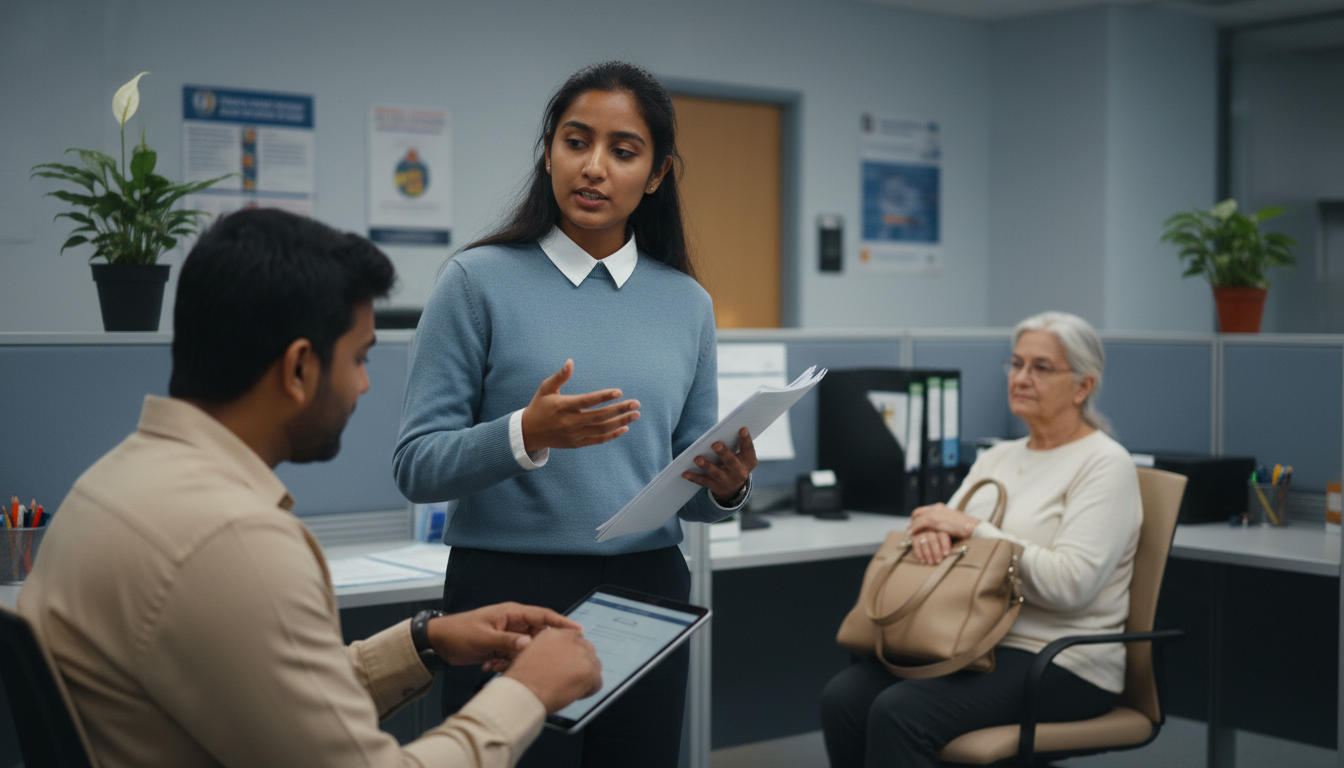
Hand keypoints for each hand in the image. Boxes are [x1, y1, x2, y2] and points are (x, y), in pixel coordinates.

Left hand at [427, 602, 580, 670]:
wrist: (438, 643)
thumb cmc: (459, 632)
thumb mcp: (484, 637)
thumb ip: (507, 641)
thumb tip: (529, 645)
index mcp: (511, 613)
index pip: (543, 616)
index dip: (561, 622)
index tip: (578, 631)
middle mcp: (512, 623)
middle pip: (536, 636)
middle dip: (534, 650)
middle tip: (536, 661)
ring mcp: (507, 636)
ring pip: (524, 650)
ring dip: (514, 660)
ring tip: (497, 663)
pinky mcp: (500, 648)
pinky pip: (513, 657)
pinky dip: (504, 664)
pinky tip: (490, 666)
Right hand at [503, 628, 602, 713]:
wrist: (522, 693)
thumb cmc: (521, 680)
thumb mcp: (531, 654)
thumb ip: (549, 650)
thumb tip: (561, 658)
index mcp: (554, 633)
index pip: (575, 638)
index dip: (573, 654)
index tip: (571, 663)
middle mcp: (569, 640)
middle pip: (588, 649)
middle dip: (582, 663)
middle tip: (571, 678)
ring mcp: (581, 655)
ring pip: (595, 665)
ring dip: (586, 676)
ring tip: (571, 687)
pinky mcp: (589, 671)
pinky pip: (598, 682)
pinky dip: (589, 691)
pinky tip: (575, 694)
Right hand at [522, 359, 639, 451]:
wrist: (528, 433)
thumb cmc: (539, 406)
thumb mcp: (546, 388)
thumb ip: (560, 376)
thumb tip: (570, 361)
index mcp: (563, 406)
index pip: (587, 401)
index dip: (604, 397)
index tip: (619, 392)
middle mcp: (570, 422)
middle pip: (600, 416)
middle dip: (620, 409)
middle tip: (636, 403)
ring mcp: (574, 434)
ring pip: (602, 429)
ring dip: (621, 422)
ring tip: (635, 414)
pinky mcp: (577, 443)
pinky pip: (598, 440)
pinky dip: (612, 434)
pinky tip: (624, 427)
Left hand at [681, 428, 756, 503]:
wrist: (734, 488)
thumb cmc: (735, 462)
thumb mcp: (741, 455)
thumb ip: (735, 444)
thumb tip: (720, 432)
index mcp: (748, 461)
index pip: (748, 448)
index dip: (746, 439)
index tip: (743, 428)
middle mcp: (740, 472)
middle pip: (731, 462)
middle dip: (723, 453)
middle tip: (715, 444)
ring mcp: (727, 481)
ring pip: (716, 473)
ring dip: (706, 465)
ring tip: (697, 458)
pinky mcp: (716, 487)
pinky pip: (703, 481)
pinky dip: (693, 477)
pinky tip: (684, 472)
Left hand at [905, 503, 978, 563]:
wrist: (973, 528)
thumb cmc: (966, 529)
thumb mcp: (954, 523)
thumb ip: (944, 523)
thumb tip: (938, 529)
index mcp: (941, 507)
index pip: (924, 510)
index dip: (917, 517)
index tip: (914, 523)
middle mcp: (937, 508)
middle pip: (918, 512)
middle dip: (912, 521)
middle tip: (909, 529)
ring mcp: (935, 513)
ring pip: (917, 518)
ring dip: (912, 526)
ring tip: (909, 533)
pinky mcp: (934, 520)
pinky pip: (919, 524)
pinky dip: (914, 529)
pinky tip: (911, 534)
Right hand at [908, 530, 952, 563]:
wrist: (930, 529)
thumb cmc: (946, 535)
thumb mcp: (952, 533)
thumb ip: (956, 535)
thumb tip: (962, 538)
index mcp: (941, 526)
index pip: (942, 535)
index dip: (944, 545)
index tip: (946, 554)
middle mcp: (930, 527)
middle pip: (932, 539)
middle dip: (935, 551)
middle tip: (938, 561)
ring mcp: (921, 531)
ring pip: (924, 542)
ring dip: (927, 553)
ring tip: (931, 562)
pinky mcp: (914, 536)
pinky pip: (916, 544)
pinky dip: (919, 553)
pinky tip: (923, 561)